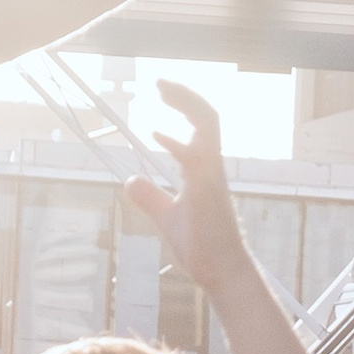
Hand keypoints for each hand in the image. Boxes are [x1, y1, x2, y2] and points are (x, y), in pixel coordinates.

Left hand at [128, 78, 255, 298]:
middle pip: (207, 116)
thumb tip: (130, 180)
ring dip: (186, 104)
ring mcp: (211, 178)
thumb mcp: (167, 217)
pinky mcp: (207, 193)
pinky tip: (156, 135)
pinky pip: (196, 160)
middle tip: (160, 82)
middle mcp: (211, 167)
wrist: (223, 272)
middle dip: (185, 94)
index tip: (163, 91)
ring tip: (163, 89)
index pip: (200, 124)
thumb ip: (150, 197)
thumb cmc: (203, 246)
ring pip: (208, 127)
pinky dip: (177, 143)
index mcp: (204, 169)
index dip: (184, 103)